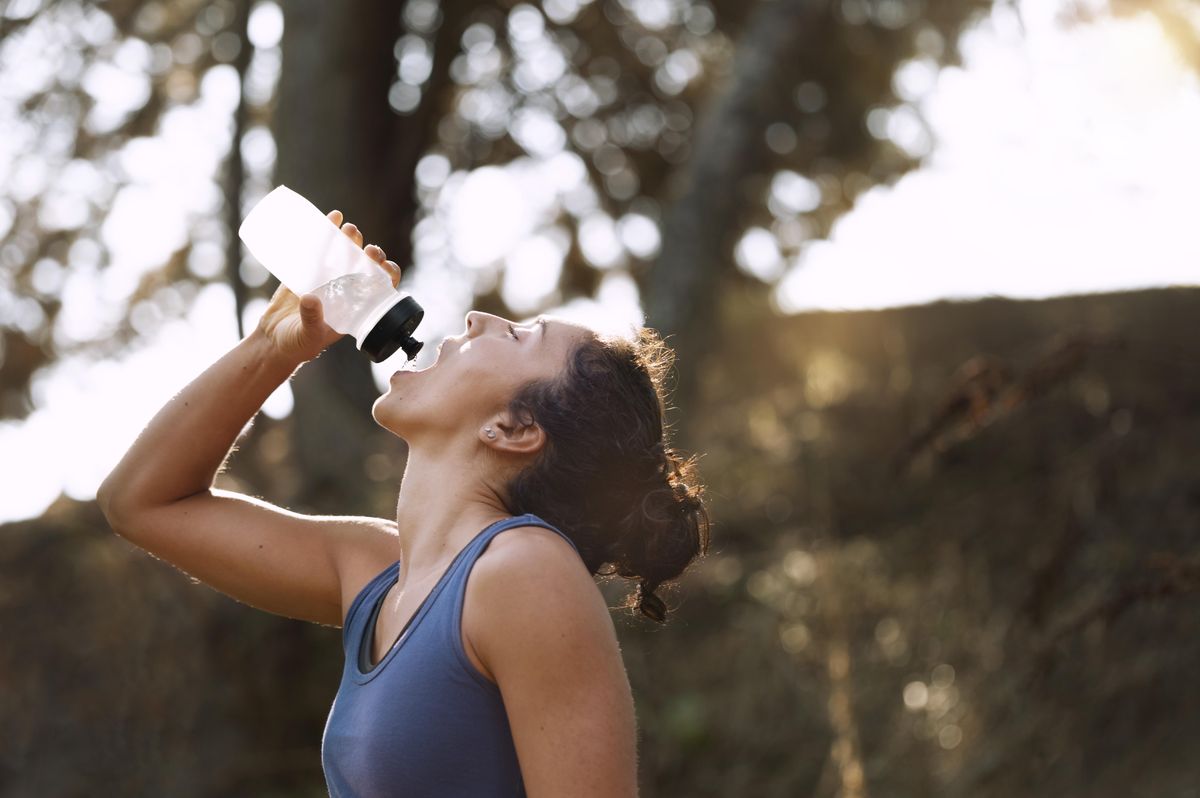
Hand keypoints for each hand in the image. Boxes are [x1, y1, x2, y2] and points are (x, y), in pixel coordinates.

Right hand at [255, 210, 403, 363]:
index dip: (386, 275)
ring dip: (350, 239)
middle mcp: (345, 289)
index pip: (379, 288)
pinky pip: (320, 247)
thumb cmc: (297, 344)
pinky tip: (332, 217)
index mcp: (354, 307)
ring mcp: (327, 277)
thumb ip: (311, 320)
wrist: (272, 338)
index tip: (385, 266)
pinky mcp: (308, 268)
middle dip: (370, 255)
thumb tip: (310, 298)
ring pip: (345, 253)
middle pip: (365, 266)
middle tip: (368, 248)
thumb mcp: (307, 335)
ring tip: (348, 229)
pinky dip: (327, 231)